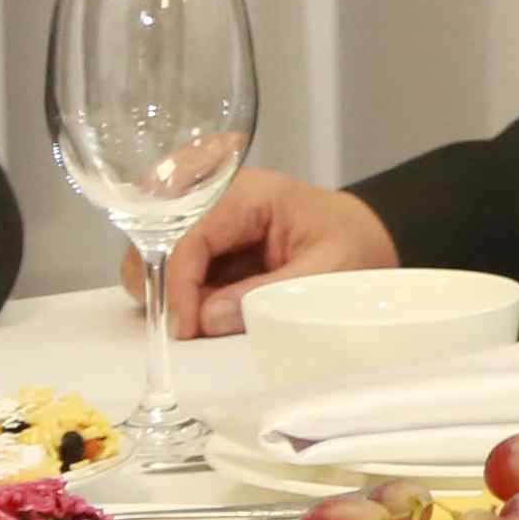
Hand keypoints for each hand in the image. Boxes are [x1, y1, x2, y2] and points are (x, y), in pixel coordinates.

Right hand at [162, 171, 394, 334]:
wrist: (364, 240)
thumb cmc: (354, 244)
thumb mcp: (329, 270)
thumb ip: (271, 293)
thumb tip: (207, 318)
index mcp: (249, 193)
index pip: (190, 232)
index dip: (178, 282)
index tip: (184, 326)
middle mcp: (218, 198)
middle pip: (155, 235)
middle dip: (160, 282)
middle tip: (182, 324)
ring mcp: (208, 219)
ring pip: (154, 254)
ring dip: (168, 291)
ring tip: (199, 319)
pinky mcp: (208, 243)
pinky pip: (174, 269)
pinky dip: (181, 294)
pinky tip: (203, 311)